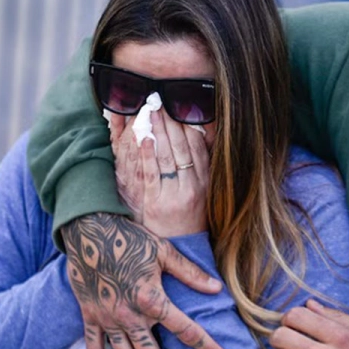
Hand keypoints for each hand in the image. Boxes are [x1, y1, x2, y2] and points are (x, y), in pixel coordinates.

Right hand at [62, 213, 230, 348]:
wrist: (87, 230)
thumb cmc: (128, 238)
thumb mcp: (163, 251)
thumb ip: (190, 273)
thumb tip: (216, 289)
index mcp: (152, 299)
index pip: (186, 331)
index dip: (208, 348)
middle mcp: (130, 315)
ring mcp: (108, 318)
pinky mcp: (90, 316)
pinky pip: (96, 348)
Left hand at [111, 109, 208, 236]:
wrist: (182, 247)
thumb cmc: (190, 216)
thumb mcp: (204, 192)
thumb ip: (202, 167)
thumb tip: (200, 136)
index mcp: (205, 181)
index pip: (198, 147)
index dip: (188, 125)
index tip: (178, 107)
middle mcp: (193, 186)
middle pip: (181, 147)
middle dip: (170, 122)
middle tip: (159, 101)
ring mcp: (175, 194)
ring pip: (167, 156)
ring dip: (158, 131)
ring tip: (149, 112)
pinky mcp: (156, 203)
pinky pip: (152, 174)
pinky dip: (148, 154)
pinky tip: (143, 138)